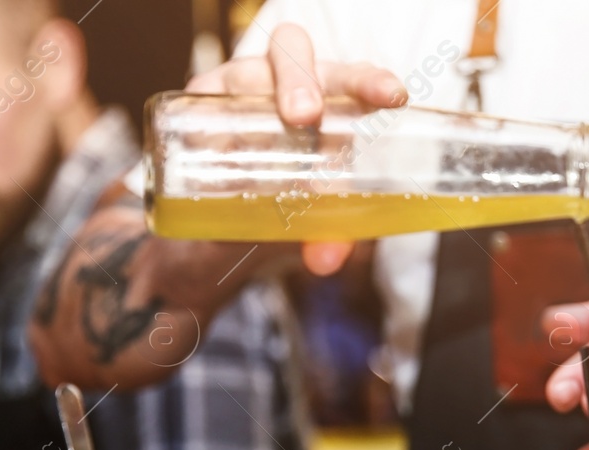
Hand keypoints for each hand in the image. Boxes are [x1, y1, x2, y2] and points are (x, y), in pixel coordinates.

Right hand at [186, 22, 405, 275]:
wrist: (219, 223)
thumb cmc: (282, 198)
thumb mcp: (310, 219)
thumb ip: (326, 234)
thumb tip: (327, 258)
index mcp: (325, 97)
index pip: (349, 78)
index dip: (369, 80)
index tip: (392, 96)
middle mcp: (281, 80)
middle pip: (291, 51)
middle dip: (300, 79)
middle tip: (306, 115)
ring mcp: (237, 87)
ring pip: (245, 72)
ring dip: (256, 95)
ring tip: (266, 136)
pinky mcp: (196, 104)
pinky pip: (202, 101)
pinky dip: (211, 121)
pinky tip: (216, 145)